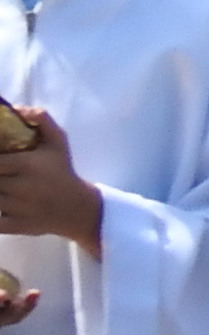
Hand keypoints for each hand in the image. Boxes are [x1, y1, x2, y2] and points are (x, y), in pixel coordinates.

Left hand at [0, 109, 102, 251]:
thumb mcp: (58, 141)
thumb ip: (41, 120)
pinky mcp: (11, 226)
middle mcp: (19, 187)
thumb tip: (17, 108)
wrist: (74, 207)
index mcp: (27, 164)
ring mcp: (14, 208)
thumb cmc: (62, 170)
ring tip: (3, 183)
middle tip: (1, 171)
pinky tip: (2, 202)